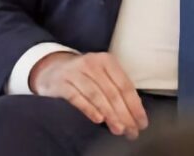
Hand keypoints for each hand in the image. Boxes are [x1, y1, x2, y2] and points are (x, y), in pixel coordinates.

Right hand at [29, 51, 148, 139]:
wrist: (52, 70)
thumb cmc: (84, 76)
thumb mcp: (102, 75)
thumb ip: (116, 89)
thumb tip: (135, 114)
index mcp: (107, 61)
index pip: (125, 85)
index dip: (135, 105)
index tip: (142, 122)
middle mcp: (92, 63)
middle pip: (112, 92)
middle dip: (124, 114)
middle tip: (131, 131)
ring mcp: (75, 72)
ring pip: (97, 95)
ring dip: (110, 114)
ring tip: (119, 129)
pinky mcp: (61, 83)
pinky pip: (77, 97)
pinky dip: (89, 109)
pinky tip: (98, 120)